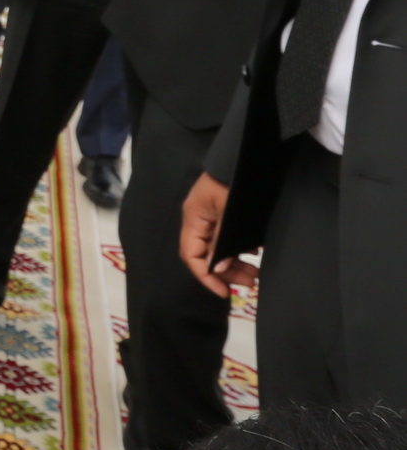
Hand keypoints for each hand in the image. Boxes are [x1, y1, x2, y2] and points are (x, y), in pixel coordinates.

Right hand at [179, 172, 256, 296]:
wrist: (249, 156)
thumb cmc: (236, 182)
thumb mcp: (230, 213)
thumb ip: (222, 242)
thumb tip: (216, 269)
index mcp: (194, 219)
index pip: (192, 256)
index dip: (206, 277)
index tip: (225, 293)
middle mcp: (200, 220)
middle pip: (207, 256)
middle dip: (227, 272)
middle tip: (251, 283)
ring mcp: (213, 217)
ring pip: (220, 248)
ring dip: (237, 263)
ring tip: (256, 273)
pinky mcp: (226, 213)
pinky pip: (229, 238)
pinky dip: (241, 249)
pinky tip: (255, 253)